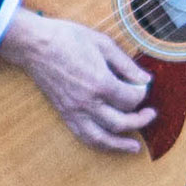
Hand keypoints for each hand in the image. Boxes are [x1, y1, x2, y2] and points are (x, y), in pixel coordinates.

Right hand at [0, 8, 154, 154]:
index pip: (131, 99)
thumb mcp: (103, 44)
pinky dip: (98, 143)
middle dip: (140, 120)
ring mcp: (74, 111)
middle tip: (150, 114)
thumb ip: (127, 65)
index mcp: (100, 83)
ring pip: (101, 138)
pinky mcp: (64, 114)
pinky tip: (108, 143)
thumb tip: (146, 80)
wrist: (35, 44)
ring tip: (135, 147)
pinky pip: (83, 136)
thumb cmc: (68, 38)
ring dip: (120, 145)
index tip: (142, 86)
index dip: (142, 94)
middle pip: (121, 122)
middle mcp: (88, 102)